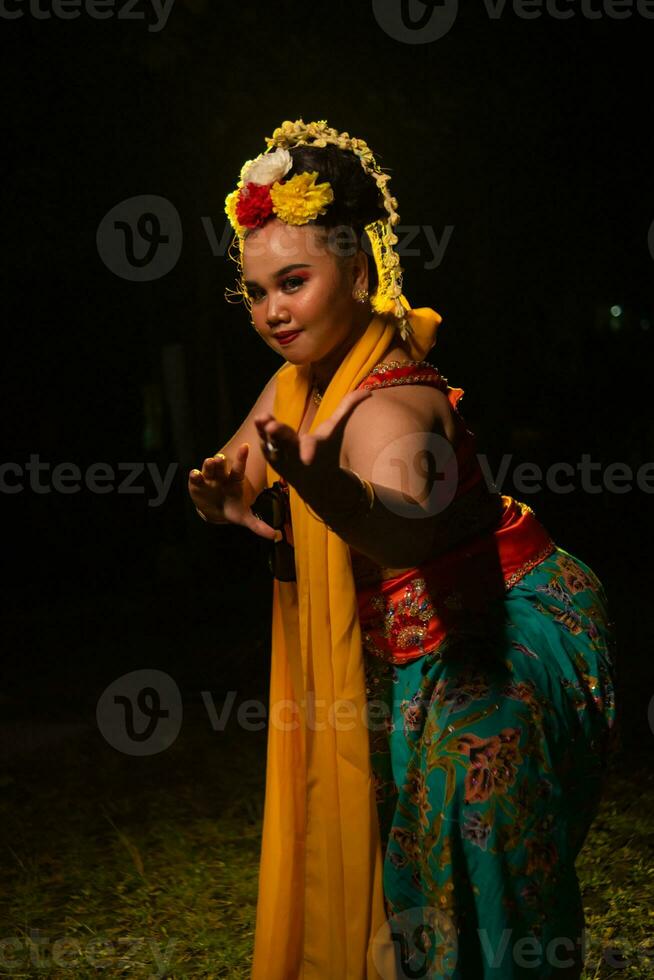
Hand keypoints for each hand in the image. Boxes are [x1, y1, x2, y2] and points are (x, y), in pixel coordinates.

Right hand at [188, 445, 277, 540]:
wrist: (216, 513)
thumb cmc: (233, 509)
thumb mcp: (244, 518)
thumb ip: (258, 525)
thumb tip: (275, 536)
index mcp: (235, 481)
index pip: (239, 468)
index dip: (242, 457)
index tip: (245, 447)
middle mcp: (222, 476)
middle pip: (221, 465)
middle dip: (221, 461)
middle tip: (221, 458)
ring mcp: (209, 478)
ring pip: (208, 467)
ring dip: (208, 464)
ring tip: (210, 462)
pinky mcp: (197, 483)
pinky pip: (195, 476)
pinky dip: (195, 475)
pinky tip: (195, 474)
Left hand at [253, 388, 372, 498]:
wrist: (316, 483)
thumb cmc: (327, 450)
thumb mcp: (336, 430)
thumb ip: (348, 408)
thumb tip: (369, 391)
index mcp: (314, 447)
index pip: (311, 448)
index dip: (309, 451)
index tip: (307, 458)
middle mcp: (296, 454)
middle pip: (287, 443)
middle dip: (280, 435)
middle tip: (271, 428)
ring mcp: (281, 457)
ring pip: (271, 443)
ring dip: (264, 432)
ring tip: (261, 418)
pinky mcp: (270, 457)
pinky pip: (264, 443)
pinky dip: (260, 434)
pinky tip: (259, 420)